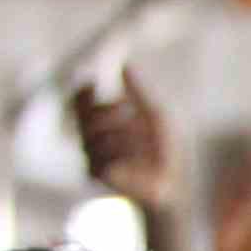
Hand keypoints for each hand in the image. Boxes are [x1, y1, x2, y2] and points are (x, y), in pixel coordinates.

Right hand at [66, 63, 180, 209]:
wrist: (171, 185)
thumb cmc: (163, 152)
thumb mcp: (154, 117)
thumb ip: (137, 93)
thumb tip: (125, 64)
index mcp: (101, 125)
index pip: (78, 102)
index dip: (82, 92)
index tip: (93, 84)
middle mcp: (90, 140)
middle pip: (83, 116)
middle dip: (106, 110)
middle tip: (126, 110)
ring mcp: (90, 157)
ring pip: (94, 135)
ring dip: (122, 133)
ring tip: (142, 141)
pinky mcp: (96, 173)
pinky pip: (102, 153)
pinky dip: (123, 151)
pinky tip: (137, 157)